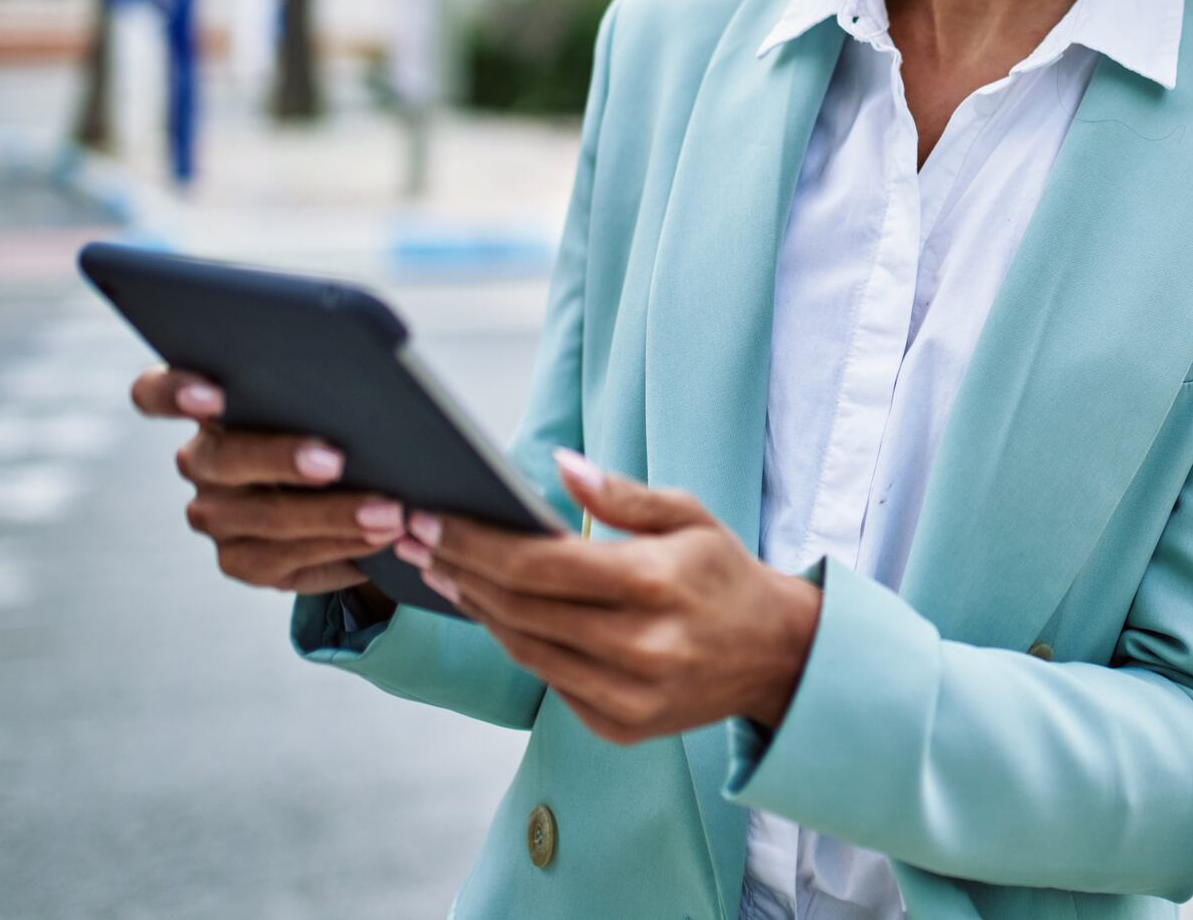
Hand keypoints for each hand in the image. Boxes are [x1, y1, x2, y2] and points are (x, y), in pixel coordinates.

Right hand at [129, 365, 406, 595]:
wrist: (348, 490)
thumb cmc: (337, 422)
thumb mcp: (327, 399)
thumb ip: (324, 385)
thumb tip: (369, 381)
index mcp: (206, 405)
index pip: (156, 393)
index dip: (174, 392)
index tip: (210, 394)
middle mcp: (200, 461)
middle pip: (224, 458)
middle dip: (282, 458)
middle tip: (336, 460)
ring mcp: (214, 515)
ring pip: (266, 517)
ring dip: (334, 515)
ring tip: (389, 511)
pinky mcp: (240, 560)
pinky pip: (286, 558)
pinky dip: (342, 546)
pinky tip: (381, 539)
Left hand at [394, 447, 822, 745]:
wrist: (776, 655)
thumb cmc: (724, 573)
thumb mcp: (689, 516)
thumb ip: (622, 494)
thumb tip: (559, 464)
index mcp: (656, 584)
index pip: (540, 565)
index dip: (476, 542)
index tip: (431, 516)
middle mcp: (641, 647)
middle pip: (520, 608)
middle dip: (459, 568)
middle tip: (415, 536)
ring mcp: (629, 696)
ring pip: (524, 648)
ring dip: (475, 608)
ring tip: (441, 569)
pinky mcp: (620, 727)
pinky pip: (547, 681)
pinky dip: (515, 642)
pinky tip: (490, 610)